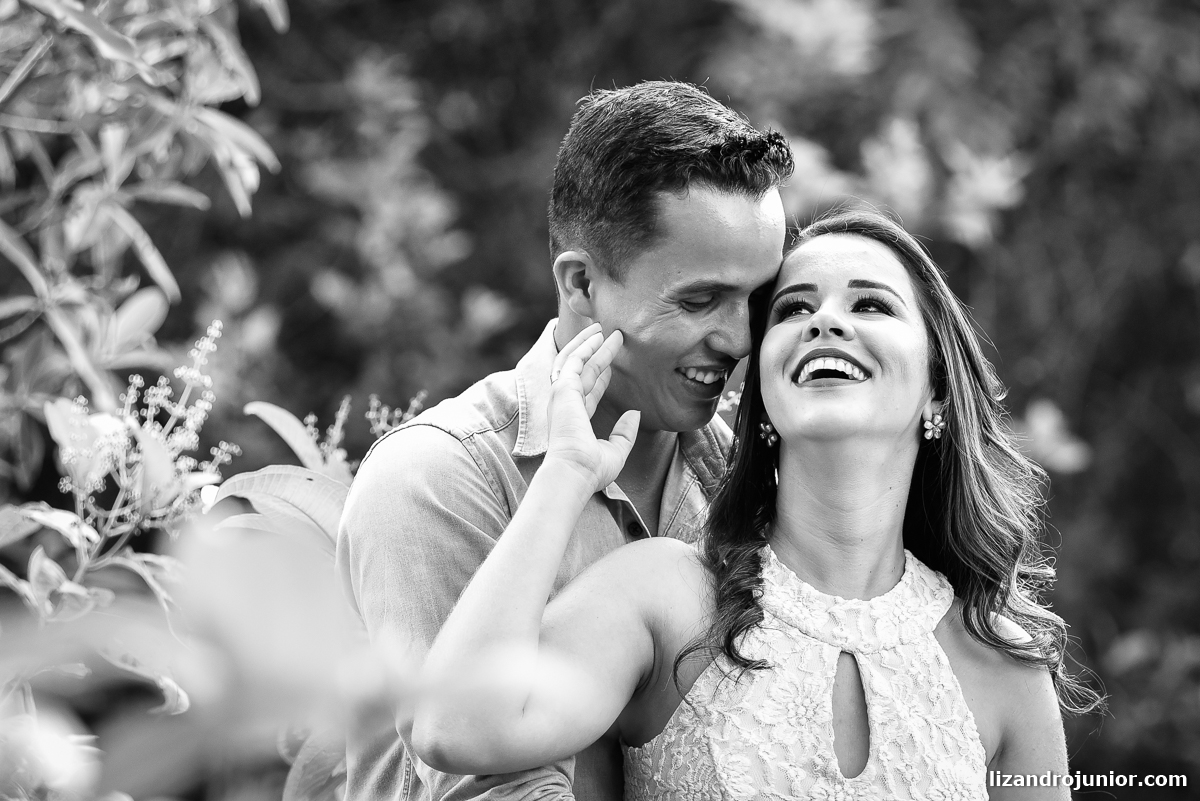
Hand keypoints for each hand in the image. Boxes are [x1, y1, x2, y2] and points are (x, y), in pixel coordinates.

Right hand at [545, 323, 639, 492]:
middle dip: (595, 353)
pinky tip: (597, 335)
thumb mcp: (616, 450)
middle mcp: (565, 405)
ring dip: (587, 343)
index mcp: (575, 420)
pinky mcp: (563, 387)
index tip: (611, 364)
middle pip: (581, 371)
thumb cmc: (591, 469)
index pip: (588, 392)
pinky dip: (584, 345)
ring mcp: (561, 395)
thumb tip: (635, 414)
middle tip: (610, 336)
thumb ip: (625, 432)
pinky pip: (574, 359)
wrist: (575, 470)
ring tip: (601, 328)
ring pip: (574, 360)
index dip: (600, 376)